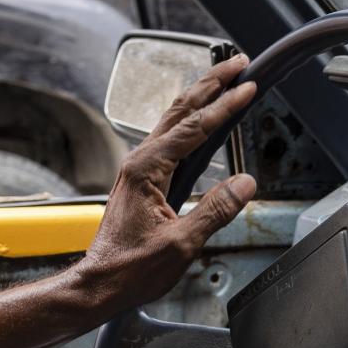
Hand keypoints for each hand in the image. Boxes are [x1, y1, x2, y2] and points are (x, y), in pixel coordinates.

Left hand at [74, 54, 257, 313]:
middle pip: (179, 110)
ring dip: (200, 97)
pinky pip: (169, 138)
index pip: (194, 128)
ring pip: (172, 120)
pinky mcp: (141, 179)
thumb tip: (245, 184)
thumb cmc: (130, 269)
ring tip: (224, 79)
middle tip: (238, 63)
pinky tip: (200, 119)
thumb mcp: (182, 244)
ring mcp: (138, 169)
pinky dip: (190, 120)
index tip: (248, 87)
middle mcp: (139, 162)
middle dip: (211, 83)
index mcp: (147, 170)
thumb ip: (216, 211)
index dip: (225, 106)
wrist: (99, 284)